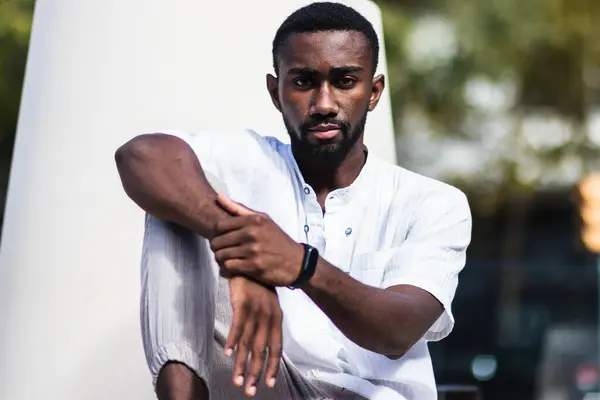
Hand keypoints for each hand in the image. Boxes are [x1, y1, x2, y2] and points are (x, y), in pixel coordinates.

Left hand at [210, 193, 303, 286]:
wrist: (297, 262)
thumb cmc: (277, 239)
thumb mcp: (263, 219)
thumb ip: (239, 209)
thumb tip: (219, 196)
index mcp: (254, 220)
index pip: (220, 225)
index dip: (216, 233)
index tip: (222, 238)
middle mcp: (253, 234)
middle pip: (218, 241)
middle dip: (217, 247)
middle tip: (222, 250)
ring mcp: (254, 251)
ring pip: (221, 255)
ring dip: (220, 259)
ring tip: (226, 259)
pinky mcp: (254, 267)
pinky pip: (228, 267)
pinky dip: (226, 269)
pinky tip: (231, 268)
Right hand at [226, 276, 282, 396]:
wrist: (249, 261)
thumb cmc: (257, 285)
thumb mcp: (268, 304)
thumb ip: (266, 324)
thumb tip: (262, 345)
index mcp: (276, 319)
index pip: (276, 348)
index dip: (272, 367)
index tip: (269, 384)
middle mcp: (268, 317)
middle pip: (262, 350)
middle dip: (256, 373)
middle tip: (250, 391)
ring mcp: (256, 310)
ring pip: (248, 343)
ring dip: (241, 364)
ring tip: (237, 381)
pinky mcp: (242, 302)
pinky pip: (237, 325)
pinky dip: (233, 340)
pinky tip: (228, 354)